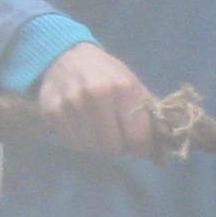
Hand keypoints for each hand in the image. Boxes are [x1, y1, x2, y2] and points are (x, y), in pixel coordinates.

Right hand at [37, 40, 154, 157]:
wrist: (66, 55)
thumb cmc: (107, 74)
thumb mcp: (134, 86)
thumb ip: (151, 120)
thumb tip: (163, 161)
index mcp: (123, 88)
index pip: (137, 138)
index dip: (142, 149)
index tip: (140, 147)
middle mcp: (96, 95)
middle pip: (113, 147)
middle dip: (119, 146)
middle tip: (116, 133)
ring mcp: (71, 103)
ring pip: (93, 148)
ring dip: (99, 144)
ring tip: (99, 128)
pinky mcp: (52, 111)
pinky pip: (74, 144)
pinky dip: (81, 141)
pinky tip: (83, 126)